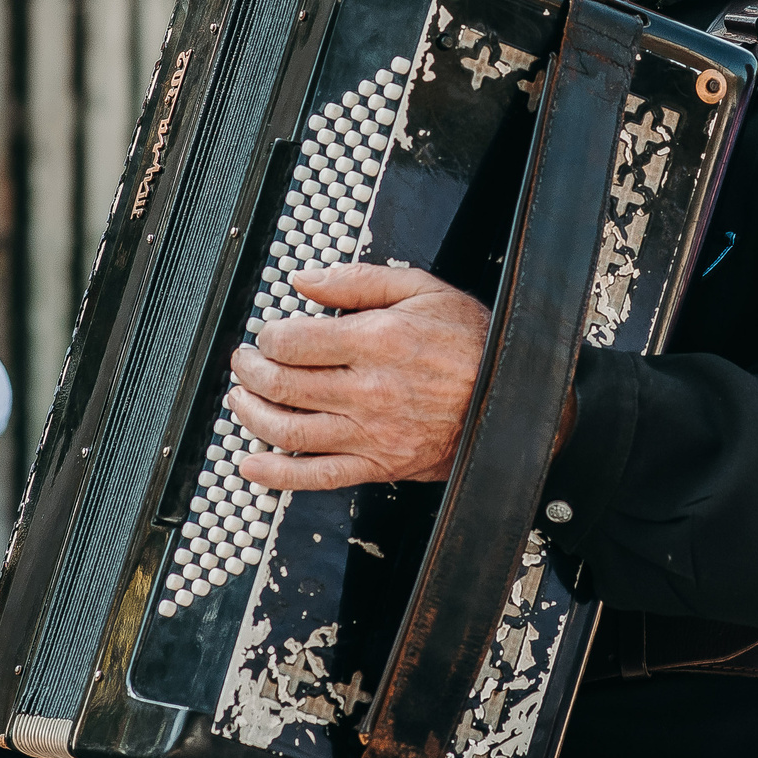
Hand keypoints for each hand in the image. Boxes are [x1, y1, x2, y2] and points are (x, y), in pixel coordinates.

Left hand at [229, 264, 489, 491]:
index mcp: (378, 341)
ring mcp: (372, 433)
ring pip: (289, 431)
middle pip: (283, 385)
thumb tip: (305, 281)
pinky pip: (316, 477)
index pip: (294, 342)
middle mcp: (369, 390)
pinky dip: (276, 474)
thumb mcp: (422, 289)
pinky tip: (251, 464)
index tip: (268, 333)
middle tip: (246, 361)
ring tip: (242, 400)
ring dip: (252, 415)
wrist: (515, 397)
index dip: (269, 336)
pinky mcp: (379, 464)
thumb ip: (357, 281)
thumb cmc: (474, 342)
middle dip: (251, 371)